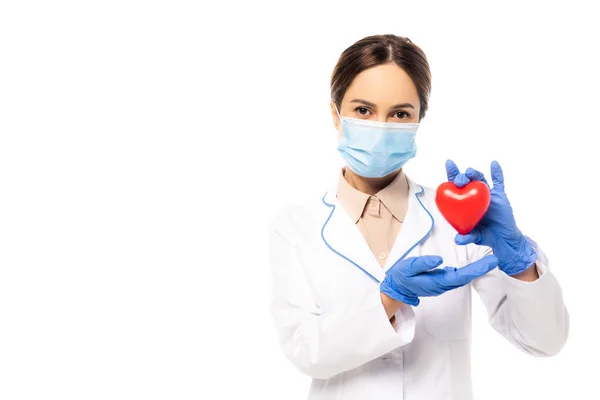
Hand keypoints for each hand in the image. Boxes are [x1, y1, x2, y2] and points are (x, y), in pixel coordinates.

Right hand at [380, 254, 498, 305]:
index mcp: (436, 282)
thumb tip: (439, 259)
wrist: (396, 288)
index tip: (489, 262)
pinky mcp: (441, 280)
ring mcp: (442, 284)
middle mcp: (443, 285)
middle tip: (494, 259)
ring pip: (463, 277)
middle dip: (481, 269)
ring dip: (476, 269)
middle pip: (465, 277)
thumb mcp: (408, 267)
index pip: (460, 276)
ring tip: (488, 260)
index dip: (476, 269)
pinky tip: (473, 264)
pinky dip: (468, 270)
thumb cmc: (401, 277)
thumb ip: (423, 263)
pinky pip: (458, 276)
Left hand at [445, 160, 536, 275]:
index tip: (449, 164)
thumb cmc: (485, 235)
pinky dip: (497, 172)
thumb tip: (458, 240)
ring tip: (470, 172)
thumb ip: (466, 237)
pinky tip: (493, 164)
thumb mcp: (474, 236)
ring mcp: (487, 194)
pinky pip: (499, 182)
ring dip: (474, 173)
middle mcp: (474, 195)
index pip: (455, 186)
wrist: (503, 239)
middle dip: (461, 176)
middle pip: (467, 180)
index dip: (452, 174)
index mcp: (464, 201)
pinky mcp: (500, 196)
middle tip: (459, 180)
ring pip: (480, 179)